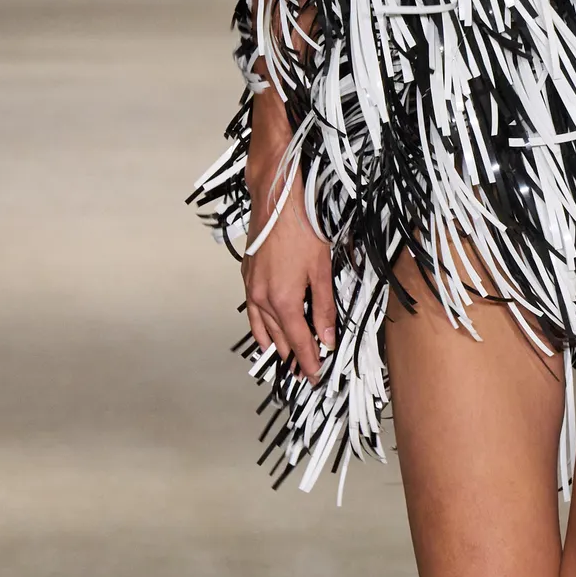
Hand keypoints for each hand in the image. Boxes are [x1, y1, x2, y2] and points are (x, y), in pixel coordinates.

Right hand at [241, 158, 335, 380]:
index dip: (309, 362)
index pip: (299, 342)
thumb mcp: (322, 271)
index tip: (315, 377)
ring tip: (286, 361)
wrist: (276, 199)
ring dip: (275, 346)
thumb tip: (328, 338)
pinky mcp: (247, 277)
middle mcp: (262, 299)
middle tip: (305, 372)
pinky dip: (260, 328)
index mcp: (283, 301)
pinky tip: (266, 333)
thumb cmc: (301, 229)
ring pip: (262, 328)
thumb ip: (324, 308)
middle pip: (279, 339)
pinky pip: (252, 312)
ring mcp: (251, 288)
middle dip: (294, 357)